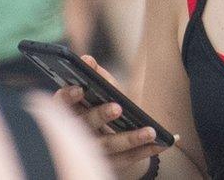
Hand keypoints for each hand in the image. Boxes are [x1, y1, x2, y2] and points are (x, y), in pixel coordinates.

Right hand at [55, 55, 168, 172]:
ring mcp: (93, 151)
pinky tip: (162, 144)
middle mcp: (78, 132)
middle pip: (86, 125)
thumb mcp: (101, 89)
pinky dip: (146, 151)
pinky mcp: (109, 163)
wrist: (110, 136)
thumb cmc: (103, 105)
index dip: (68, 97)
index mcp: (70, 111)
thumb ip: (97, 75)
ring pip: (109, 146)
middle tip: (117, 107)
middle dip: (101, 115)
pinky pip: (128, 158)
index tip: (80, 89)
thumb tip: (87, 59)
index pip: (61, 104)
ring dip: (131, 139)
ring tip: (151, 131)